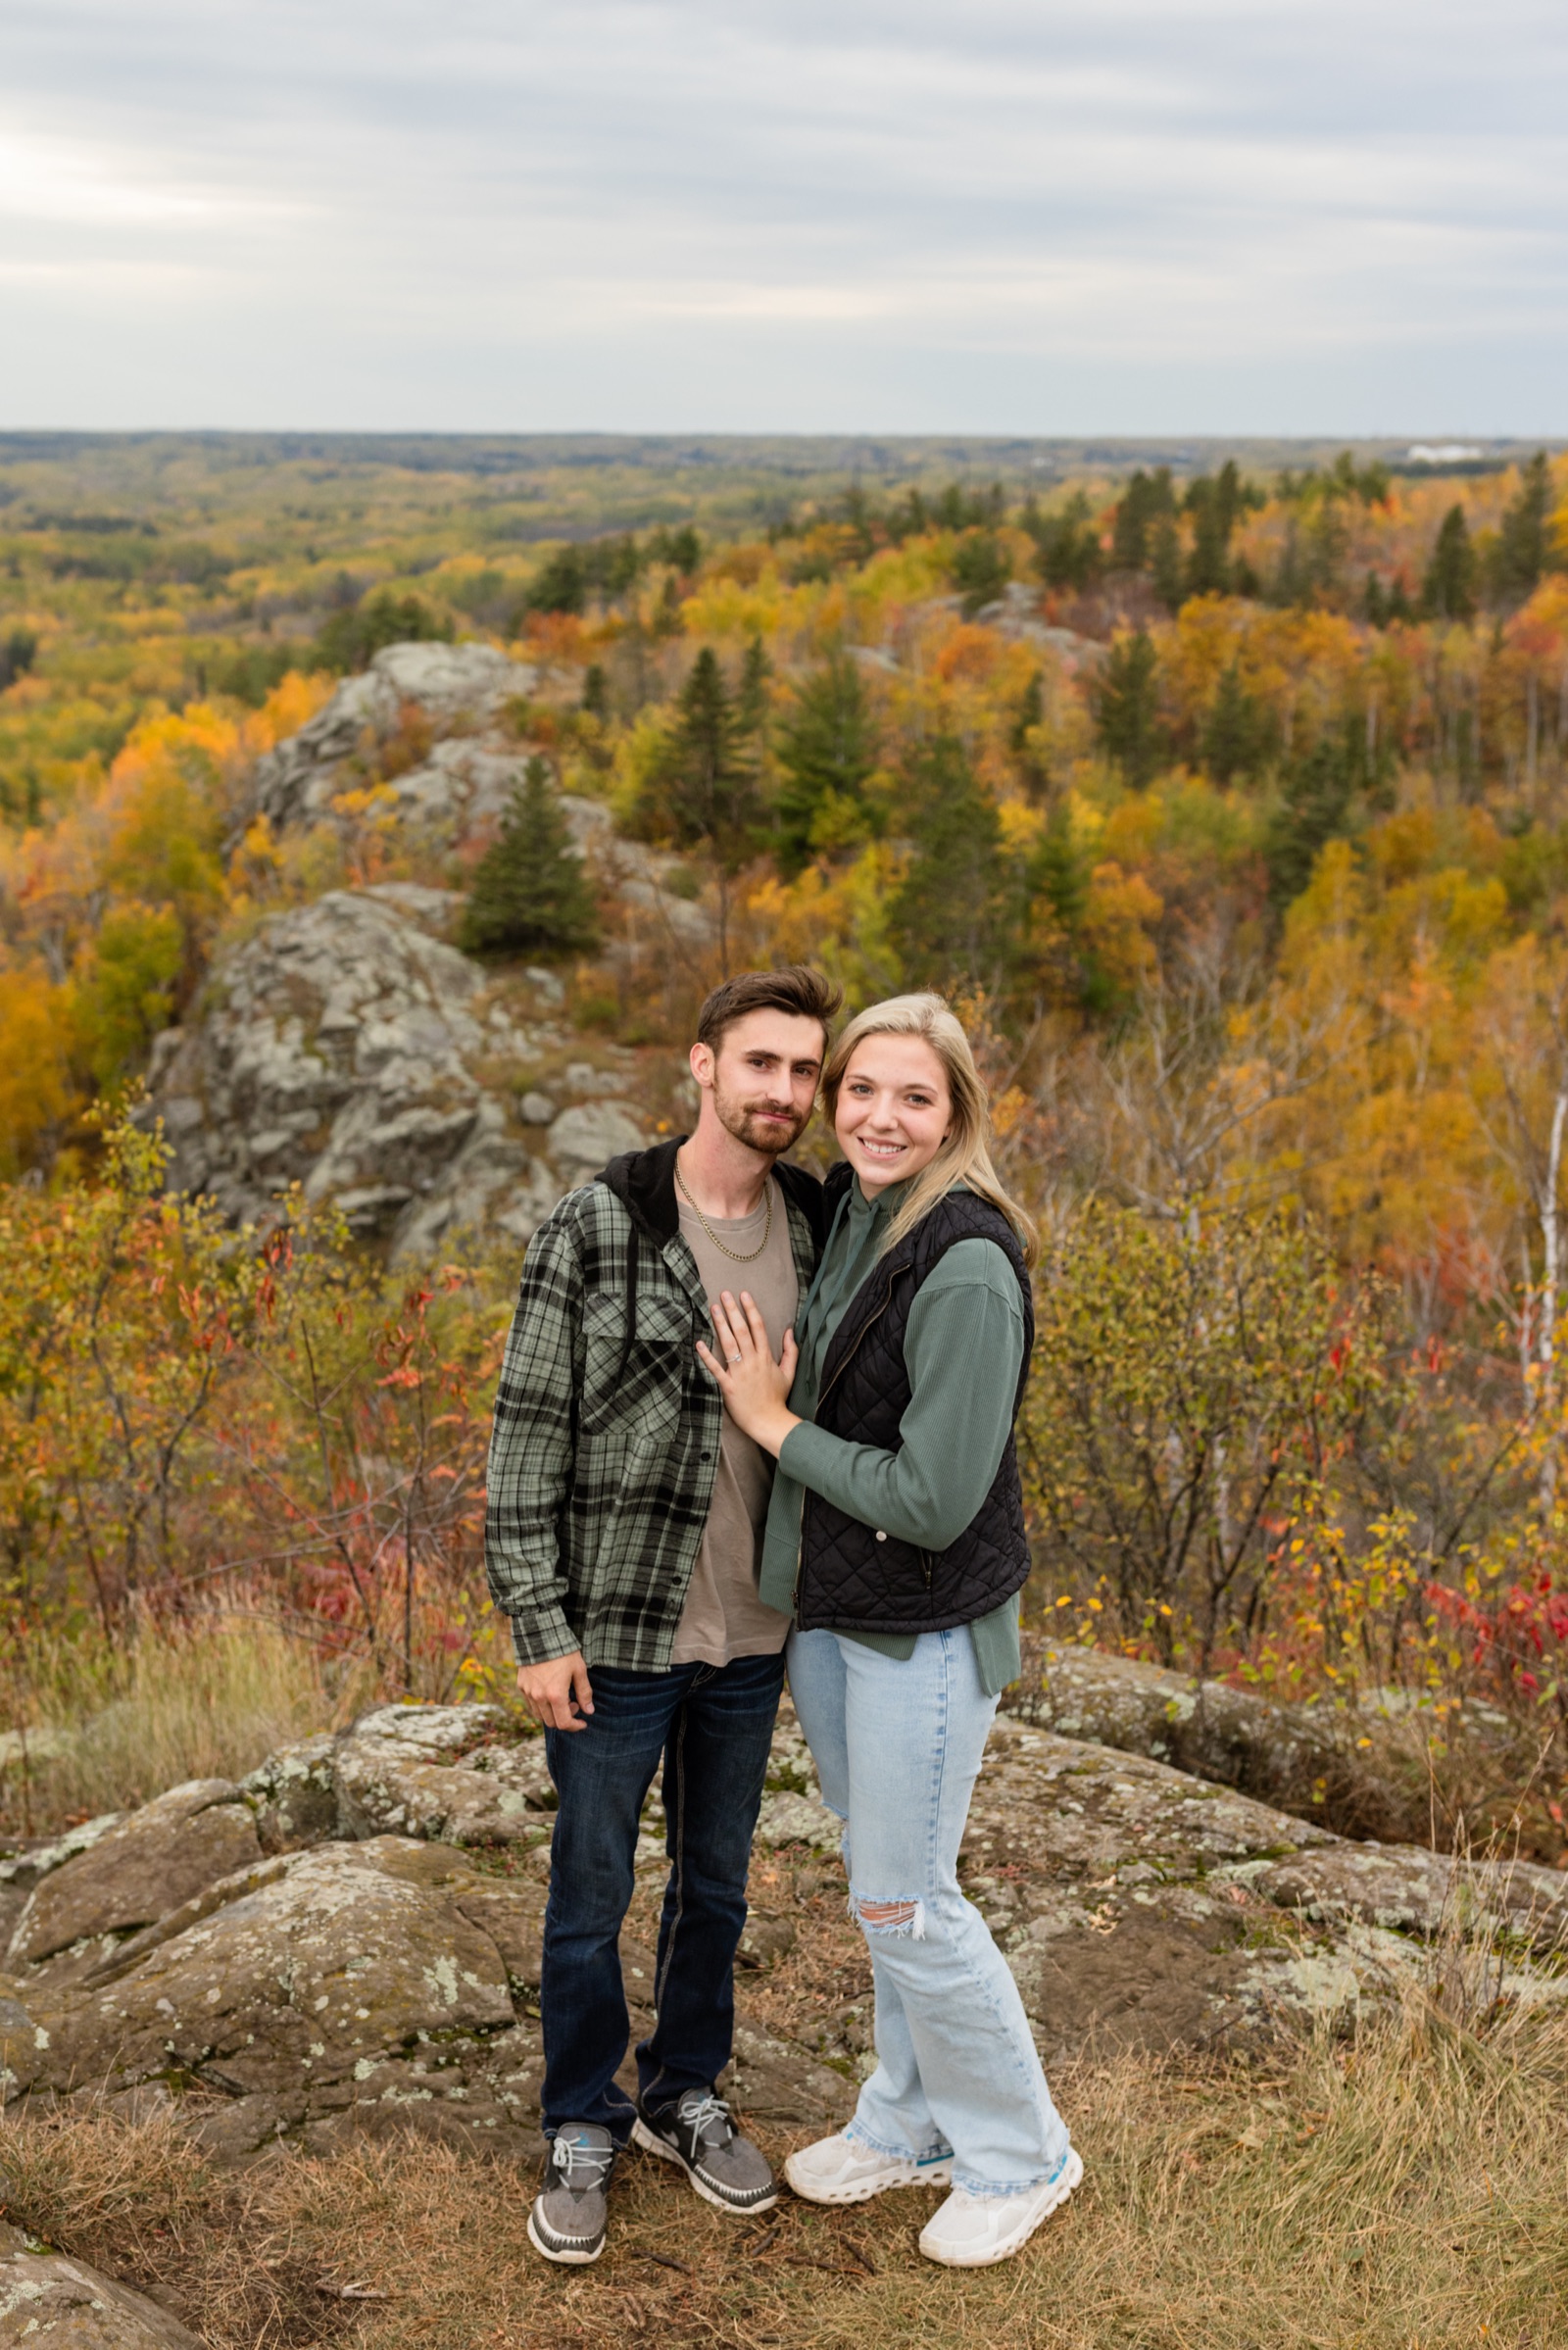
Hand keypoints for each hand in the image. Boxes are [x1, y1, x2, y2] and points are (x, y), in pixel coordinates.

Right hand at [516, 1650, 593, 1730]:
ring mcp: (528, 1692)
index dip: (575, 1726)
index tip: (583, 1723)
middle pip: (551, 1723)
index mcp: (555, 1695)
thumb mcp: (579, 1670)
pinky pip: (531, 1704)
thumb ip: (584, 1692)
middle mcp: (539, 1697)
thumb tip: (589, 1711)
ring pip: (540, 1715)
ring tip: (561, 1697)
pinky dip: (541, 1705)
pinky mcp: (521, 1686)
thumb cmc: (563, 1651)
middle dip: (565, 1718)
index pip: (564, 1723)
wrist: (539, 1634)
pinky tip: (549, 1692)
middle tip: (574, 1704)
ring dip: (552, 1713)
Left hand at [695, 1289, 800, 1456]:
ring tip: (713, 1309)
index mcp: (766, 1357)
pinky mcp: (728, 1386)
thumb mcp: (789, 1373)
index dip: (750, 1309)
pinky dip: (707, 1356)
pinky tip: (699, 1343)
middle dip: (733, 1311)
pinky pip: (716, 1368)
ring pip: (729, 1344)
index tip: (744, 1294)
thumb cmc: (777, 1398)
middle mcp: (752, 1361)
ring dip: (720, 1325)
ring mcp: (739, 1373)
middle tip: (724, 1294)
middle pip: (741, 1331)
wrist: (769, 1422)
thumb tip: (789, 1331)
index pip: (758, 1327)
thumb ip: (791, 1351)